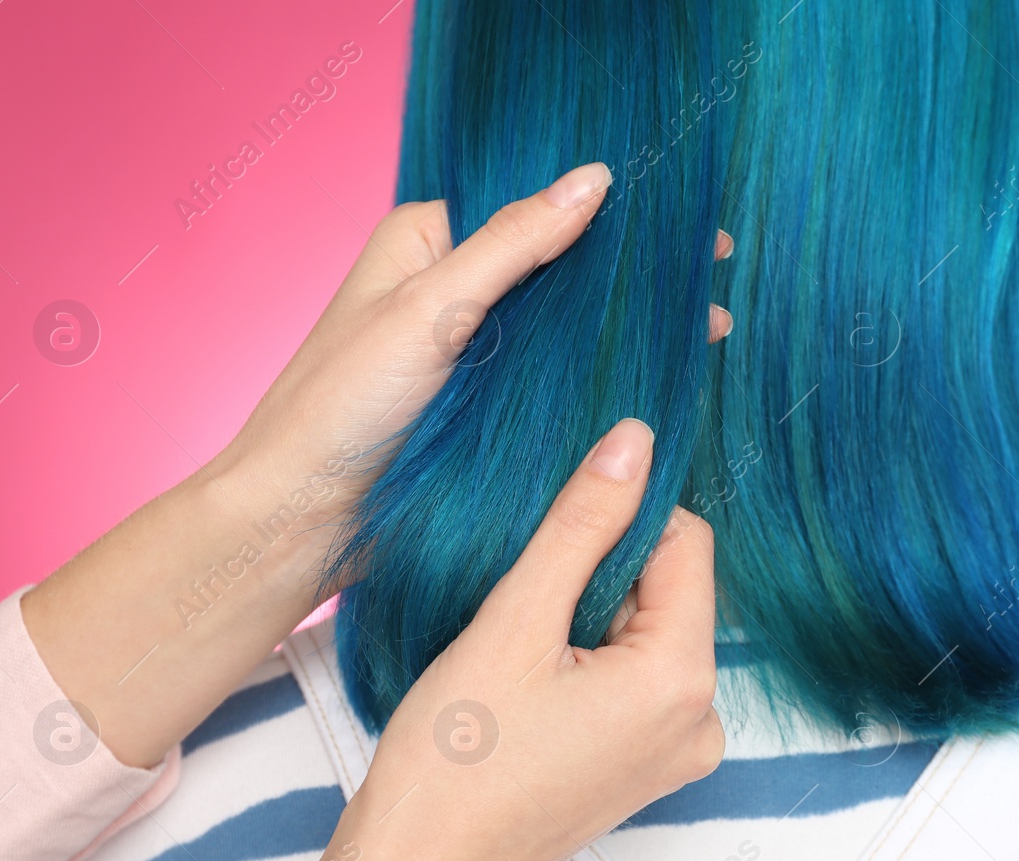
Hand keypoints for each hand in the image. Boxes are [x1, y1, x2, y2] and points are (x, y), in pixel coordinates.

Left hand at [22, 162, 729, 769]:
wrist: (301, 523)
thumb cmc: (338, 408)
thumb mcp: (430, 311)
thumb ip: (514, 245)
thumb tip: (593, 180)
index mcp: (427, 242)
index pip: (532, 205)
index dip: (610, 207)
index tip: (685, 219)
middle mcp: (450, 289)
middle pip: (559, 264)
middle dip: (634, 269)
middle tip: (716, 271)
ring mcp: (472, 353)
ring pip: (564, 323)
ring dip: (629, 323)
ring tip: (708, 325)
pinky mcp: (485, 410)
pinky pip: (554, 379)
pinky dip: (603, 372)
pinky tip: (658, 373)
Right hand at [235, 418, 722, 860]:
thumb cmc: (453, 759)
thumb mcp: (515, 620)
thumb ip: (582, 522)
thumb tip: (636, 440)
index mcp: (684, 681)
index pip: (687, 544)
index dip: (620, 520)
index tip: (552, 535)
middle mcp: (702, 722)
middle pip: (671, 590)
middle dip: (602, 575)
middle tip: (524, 608)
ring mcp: (676, 753)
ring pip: (648, 632)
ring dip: (590, 617)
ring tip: (520, 654)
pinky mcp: (645, 769)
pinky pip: (636, 680)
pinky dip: (589, 660)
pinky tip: (530, 684)